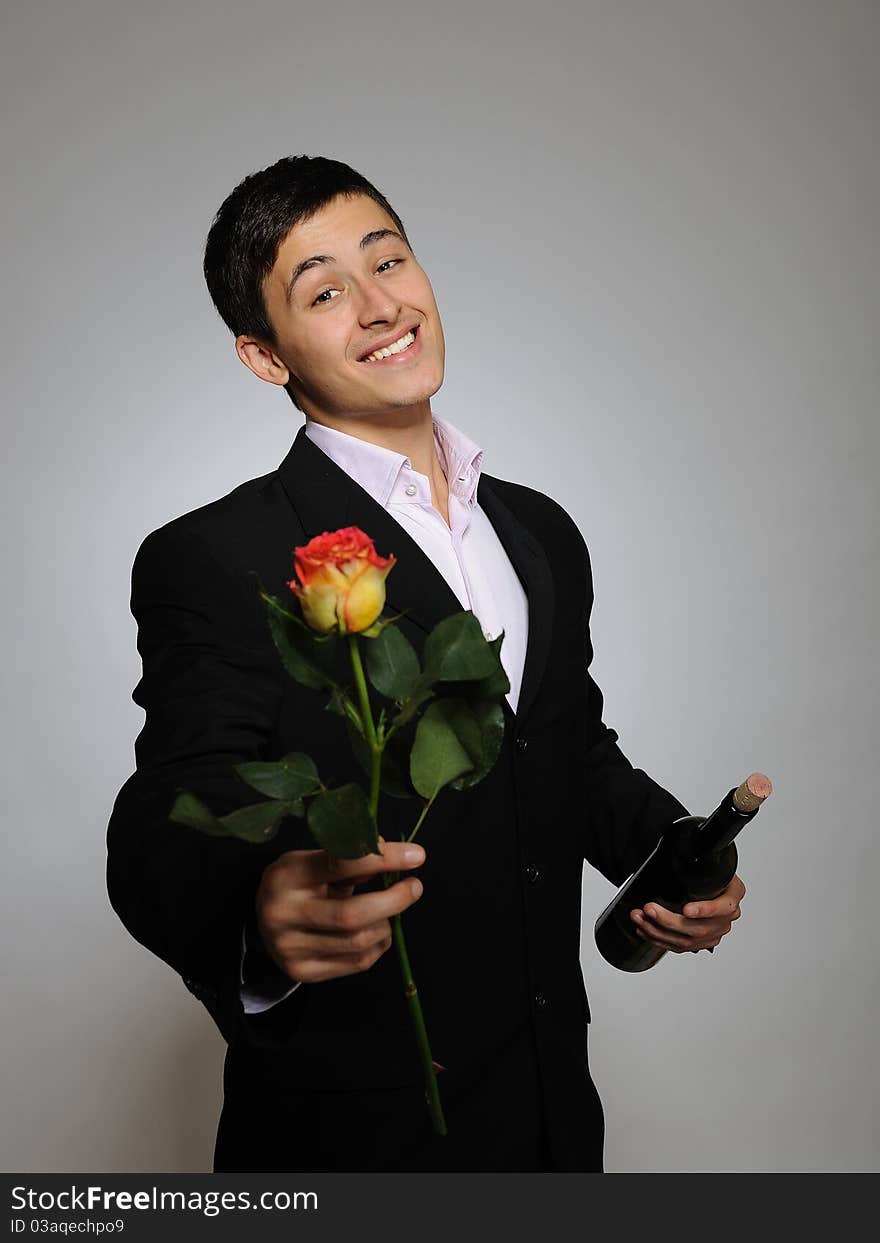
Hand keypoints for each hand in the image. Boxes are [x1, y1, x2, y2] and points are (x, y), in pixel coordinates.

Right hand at [255, 835, 424, 982]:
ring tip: (390, 911)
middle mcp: (284, 913)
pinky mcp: (301, 971)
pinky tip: (378, 931)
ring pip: (358, 942)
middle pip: (352, 915)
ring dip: (387, 925)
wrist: (261, 919)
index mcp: (288, 875)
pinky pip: (356, 963)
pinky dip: (378, 945)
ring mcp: (290, 947)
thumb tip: (397, 855)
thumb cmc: (297, 882)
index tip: (416, 856)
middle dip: (394, 901)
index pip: (341, 863)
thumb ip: (352, 858)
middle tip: (414, 887)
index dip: (383, 859)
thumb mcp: (314, 860)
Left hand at [629, 874, 745, 952]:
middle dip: (669, 920)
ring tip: (640, 918)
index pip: (723, 908)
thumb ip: (702, 863)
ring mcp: (713, 933)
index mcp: (732, 896)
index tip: (687, 909)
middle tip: (650, 909)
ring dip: (658, 931)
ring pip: (686, 941)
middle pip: (699, 929)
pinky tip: (645, 930)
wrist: (717, 884)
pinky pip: (678, 946)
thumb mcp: (712, 864)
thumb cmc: (713, 873)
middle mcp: (725, 919)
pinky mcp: (700, 942)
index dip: (705, 911)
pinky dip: (658, 939)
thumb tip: (680, 852)